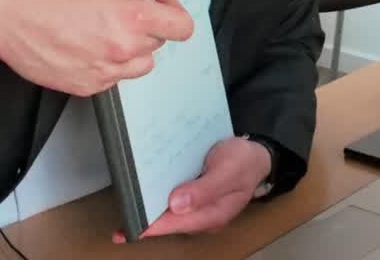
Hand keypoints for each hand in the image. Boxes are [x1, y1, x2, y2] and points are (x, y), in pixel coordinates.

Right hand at [0, 0, 193, 95]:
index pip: (182, 27)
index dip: (174, 10)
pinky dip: (107, 62)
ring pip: (139, 64)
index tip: (159, 1)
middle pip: (158, 42)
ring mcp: (103, 72)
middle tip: (120, 6)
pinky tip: (86, 41)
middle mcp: (122, 50)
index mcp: (132, 17)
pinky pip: (112, 78)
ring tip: (104, 27)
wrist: (7, 7)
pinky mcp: (84, 86)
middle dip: (147, 23)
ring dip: (132, 47)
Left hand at [112, 136, 272, 241]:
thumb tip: (177, 205)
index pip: (177, 224)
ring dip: (150, 210)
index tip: (132, 223)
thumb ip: (205, 189)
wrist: (256, 154)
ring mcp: (200, 209)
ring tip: (128, 205)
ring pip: (170, 214)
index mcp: (213, 214)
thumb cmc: (244, 161)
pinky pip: (174, 203)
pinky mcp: (195, 198)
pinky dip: (159, 198)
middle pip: (170, 223)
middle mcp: (204, 217)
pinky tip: (145, 192)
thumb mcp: (228, 170)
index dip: (153, 225)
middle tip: (122, 220)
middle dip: (147, 220)